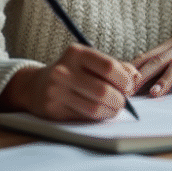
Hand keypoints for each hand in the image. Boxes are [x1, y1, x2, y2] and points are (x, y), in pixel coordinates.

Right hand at [0, 44, 138, 120]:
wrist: (35, 86)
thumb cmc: (72, 72)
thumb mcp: (90, 62)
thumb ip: (116, 67)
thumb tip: (136, 77)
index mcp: (77, 53)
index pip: (109, 67)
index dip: (125, 80)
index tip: (129, 87)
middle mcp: (64, 70)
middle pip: (103, 90)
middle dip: (119, 100)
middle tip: (123, 103)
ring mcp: (56, 90)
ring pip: (94, 107)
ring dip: (111, 111)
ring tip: (114, 109)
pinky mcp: (53, 109)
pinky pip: (83, 117)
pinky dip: (98, 117)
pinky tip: (100, 113)